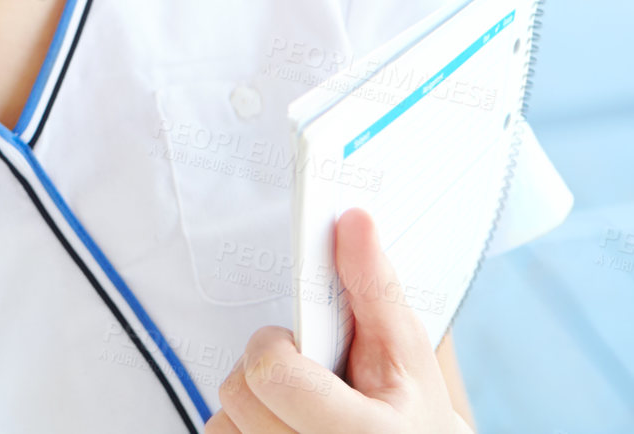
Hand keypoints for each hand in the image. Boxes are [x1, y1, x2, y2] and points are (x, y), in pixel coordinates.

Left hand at [207, 208, 473, 433]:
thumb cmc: (412, 412)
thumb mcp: (405, 351)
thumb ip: (373, 285)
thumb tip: (353, 220)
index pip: (270, 373)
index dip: (275, 346)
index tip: (299, 344)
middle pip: (238, 392)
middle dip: (265, 369)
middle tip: (306, 376)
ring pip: (221, 421)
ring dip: (252, 401)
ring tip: (297, 405)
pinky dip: (243, 425)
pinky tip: (283, 422)